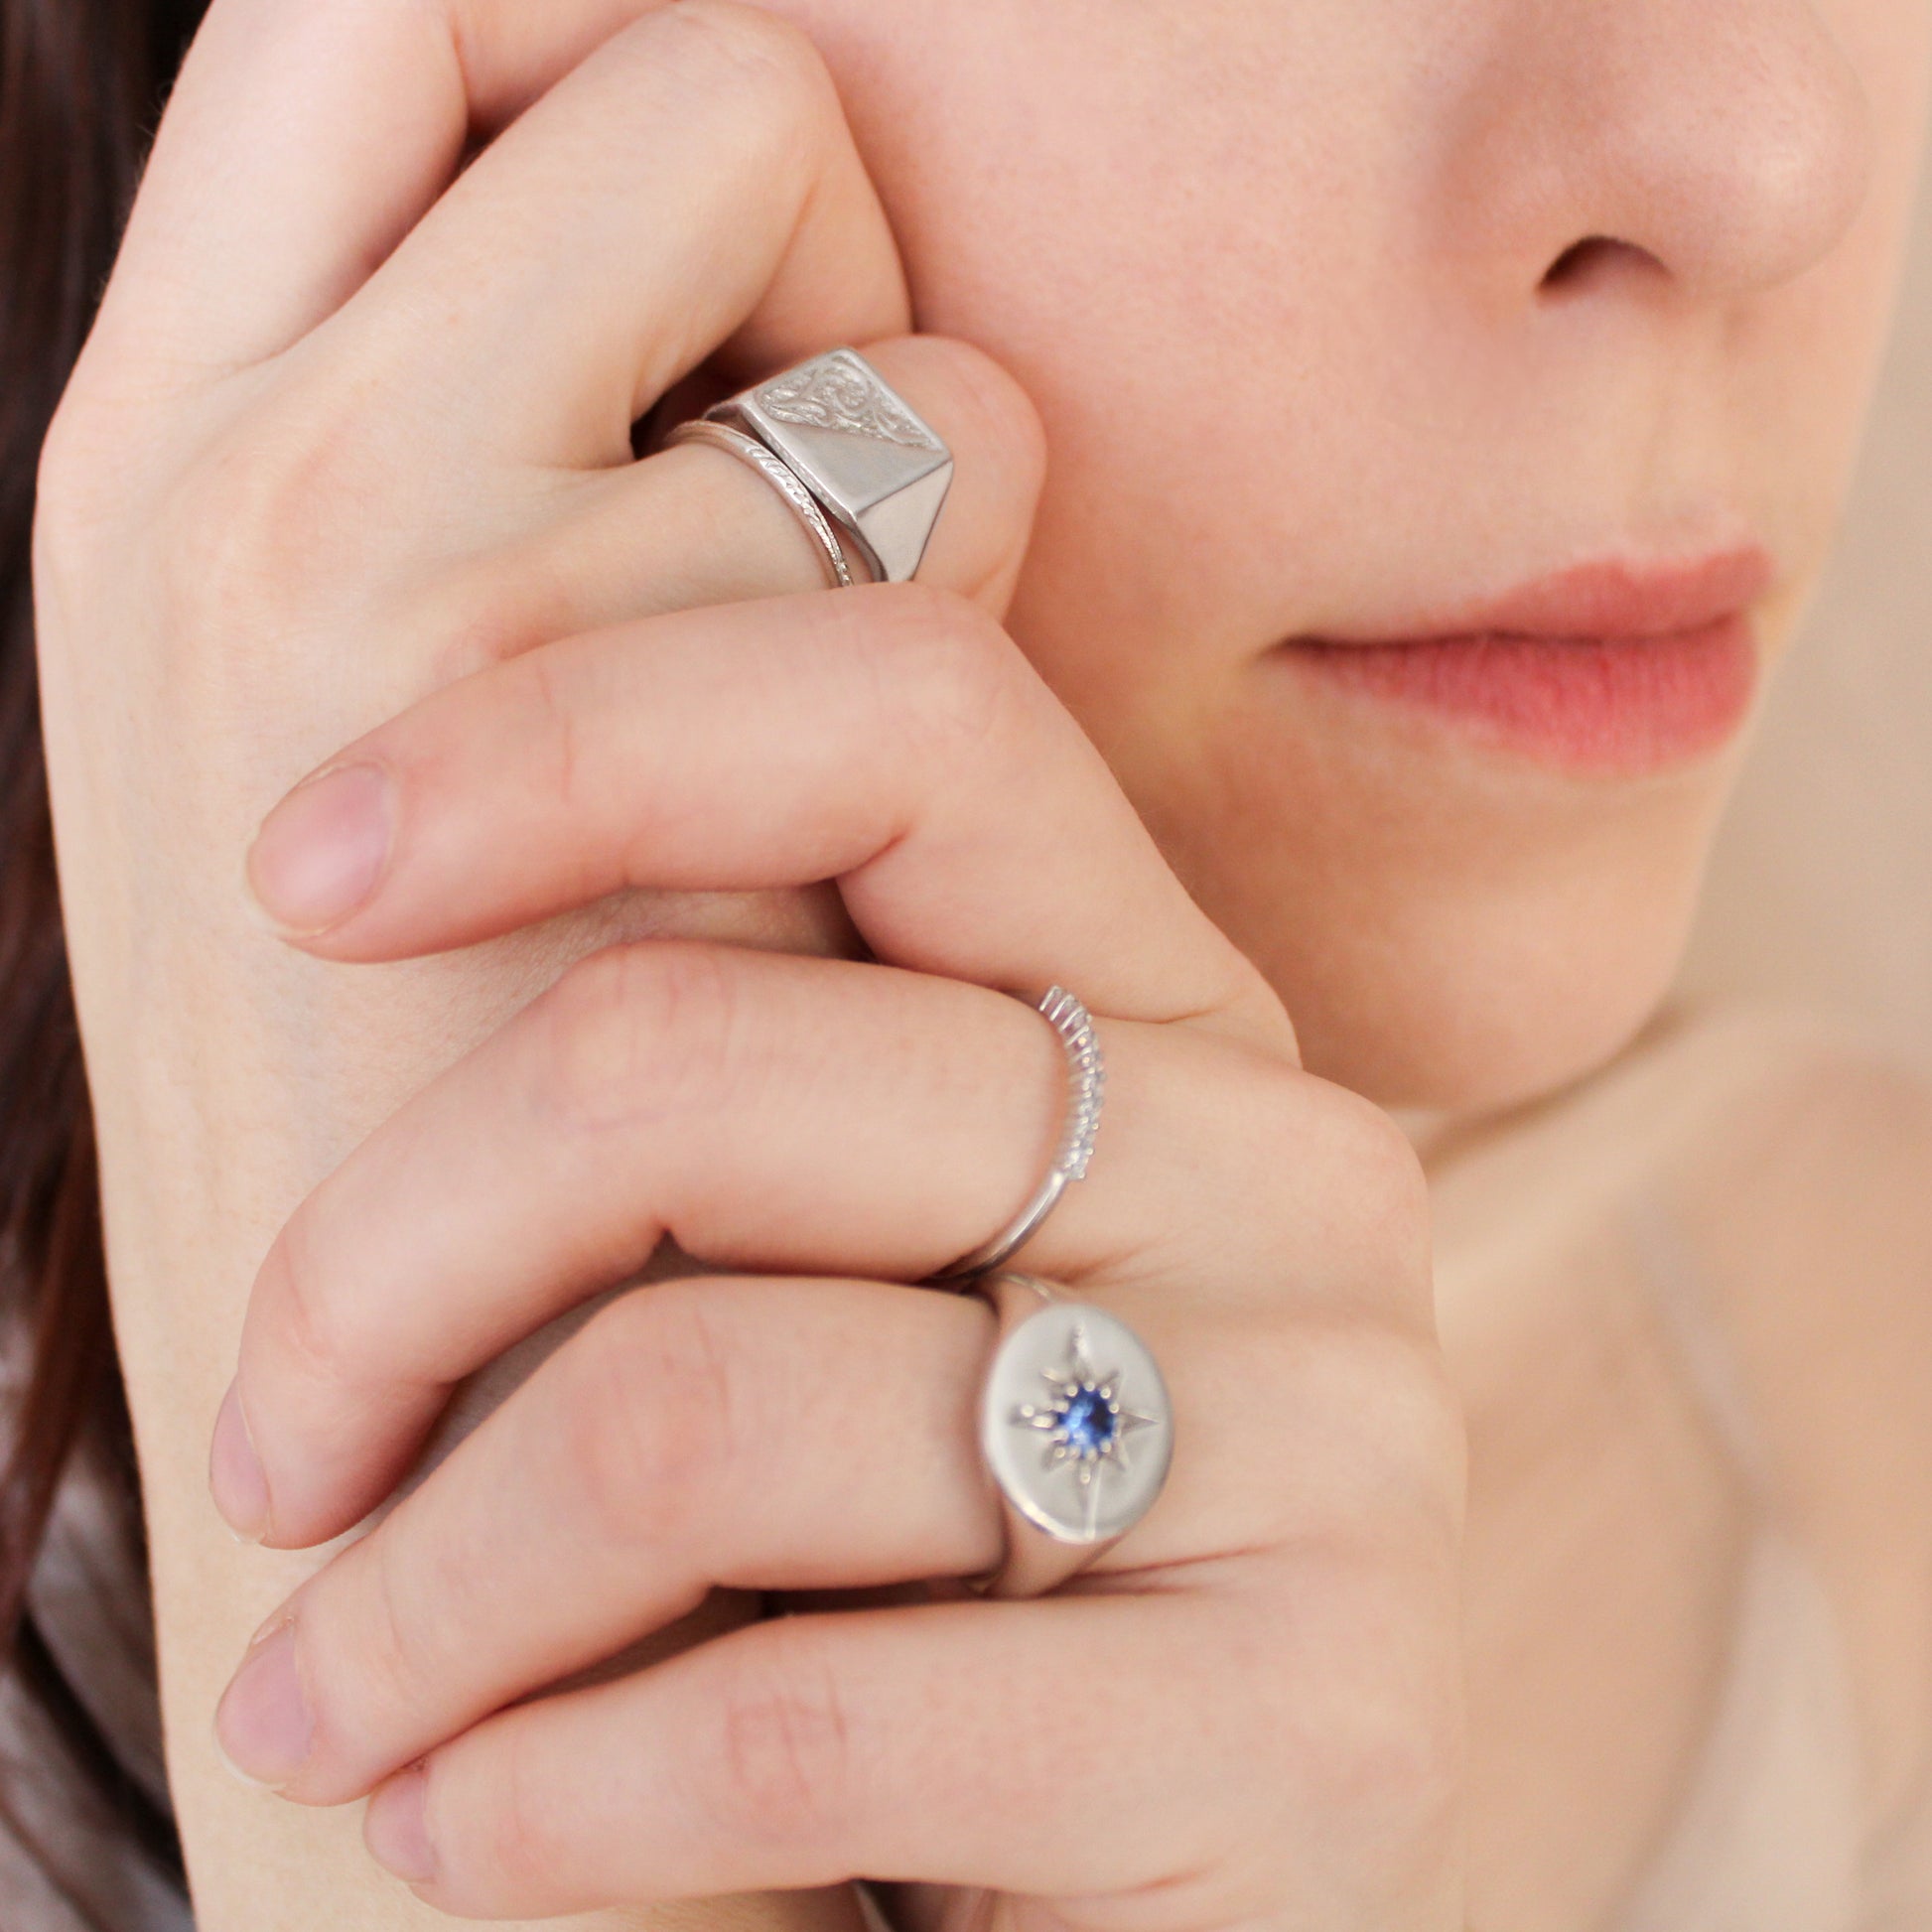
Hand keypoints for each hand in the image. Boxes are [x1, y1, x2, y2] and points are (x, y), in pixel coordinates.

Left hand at [208, 584, 1468, 1925]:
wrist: (1137, 1900)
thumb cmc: (915, 1562)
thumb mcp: (838, 1275)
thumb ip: (722, 1093)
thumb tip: (345, 871)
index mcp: (1160, 1009)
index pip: (903, 719)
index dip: (577, 741)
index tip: (304, 870)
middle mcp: (1280, 1165)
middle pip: (687, 1064)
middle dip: (374, 1271)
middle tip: (276, 1454)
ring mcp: (1328, 1437)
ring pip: (692, 1409)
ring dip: (424, 1595)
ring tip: (334, 1698)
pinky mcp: (1316, 1725)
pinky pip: (790, 1724)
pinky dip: (539, 1800)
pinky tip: (466, 1828)